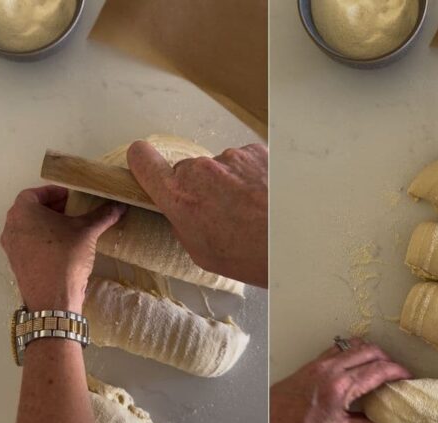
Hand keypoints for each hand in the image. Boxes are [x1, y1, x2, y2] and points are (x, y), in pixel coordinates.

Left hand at [0, 186, 124, 311]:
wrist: (53, 300)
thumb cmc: (66, 258)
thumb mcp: (87, 232)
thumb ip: (101, 216)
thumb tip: (119, 206)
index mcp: (23, 211)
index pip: (35, 193)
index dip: (54, 193)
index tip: (70, 196)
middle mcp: (11, 226)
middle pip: (31, 210)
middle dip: (51, 209)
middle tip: (71, 211)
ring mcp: (11, 247)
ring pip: (29, 229)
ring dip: (47, 226)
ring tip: (68, 230)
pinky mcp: (16, 265)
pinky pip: (28, 246)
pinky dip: (42, 242)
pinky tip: (60, 250)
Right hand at [127, 141, 267, 287]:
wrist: (295, 243)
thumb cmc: (251, 256)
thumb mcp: (202, 252)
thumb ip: (183, 223)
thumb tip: (182, 211)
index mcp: (180, 196)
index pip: (142, 160)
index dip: (143, 163)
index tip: (146, 168)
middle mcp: (201, 170)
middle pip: (189, 171)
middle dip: (200, 188)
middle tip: (221, 213)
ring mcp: (231, 157)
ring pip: (220, 167)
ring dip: (230, 184)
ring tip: (250, 212)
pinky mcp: (256, 151)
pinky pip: (245, 163)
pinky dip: (252, 178)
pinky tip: (263, 200)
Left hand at [270, 338, 411, 422]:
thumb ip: (361, 422)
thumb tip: (377, 419)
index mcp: (340, 387)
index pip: (378, 370)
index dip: (397, 371)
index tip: (407, 376)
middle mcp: (329, 370)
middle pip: (369, 351)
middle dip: (387, 359)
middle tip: (395, 372)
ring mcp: (317, 365)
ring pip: (352, 346)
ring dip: (369, 353)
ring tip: (377, 367)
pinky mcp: (308, 366)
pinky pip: (335, 350)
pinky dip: (350, 353)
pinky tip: (354, 367)